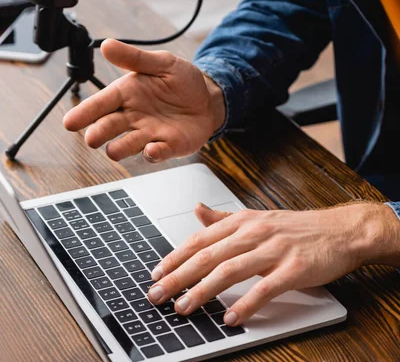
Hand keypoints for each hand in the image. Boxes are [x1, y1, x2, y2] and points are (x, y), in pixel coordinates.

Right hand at [63, 39, 222, 162]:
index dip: (85, 112)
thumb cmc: (181, 80)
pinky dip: (153, 154)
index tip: (70, 122)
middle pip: (109, 126)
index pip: (101, 102)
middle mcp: (133, 116)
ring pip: (127, 144)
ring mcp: (149, 133)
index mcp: (127, 93)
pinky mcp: (168, 146)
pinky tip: (151, 150)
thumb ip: (135, 58)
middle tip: (92, 138)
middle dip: (98, 133)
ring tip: (113, 150)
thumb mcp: (162, 62)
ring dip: (120, 148)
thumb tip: (107, 45)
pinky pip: (157, 153)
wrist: (208, 98)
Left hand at [147, 201, 399, 324]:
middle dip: (178, 276)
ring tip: (184, 307)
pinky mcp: (294, 268)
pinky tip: (231, 318)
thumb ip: (224, 219)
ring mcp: (274, 250)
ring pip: (230, 270)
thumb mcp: (257, 217)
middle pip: (208, 255)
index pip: (200, 239)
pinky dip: (246, 304)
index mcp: (243, 221)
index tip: (156, 273)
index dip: (176, 256)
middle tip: (157, 294)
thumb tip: (197, 210)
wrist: (339, 230)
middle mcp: (254, 232)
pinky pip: (265, 288)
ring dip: (203, 291)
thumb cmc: (296, 228)